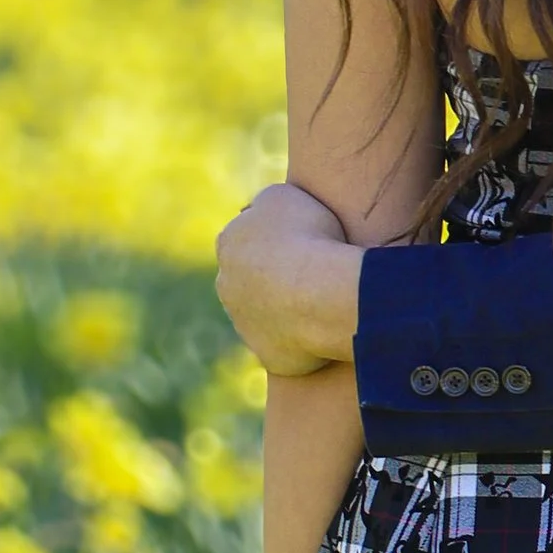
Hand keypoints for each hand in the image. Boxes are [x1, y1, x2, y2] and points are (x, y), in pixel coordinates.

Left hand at [215, 182, 365, 374]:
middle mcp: (227, 286)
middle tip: (313, 274)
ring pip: (265, 316)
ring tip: (323, 302)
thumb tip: (259, 211)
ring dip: (287, 311)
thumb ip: (265, 202)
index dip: (275, 240)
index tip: (302, 241)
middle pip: (250, 281)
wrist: (323, 294)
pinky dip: (302, 341)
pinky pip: (286, 347)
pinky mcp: (267, 355)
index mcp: (228, 244)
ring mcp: (244, 325)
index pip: (245, 240)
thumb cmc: (308, 237)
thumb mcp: (284, 196)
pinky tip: (326, 329)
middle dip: (274, 279)